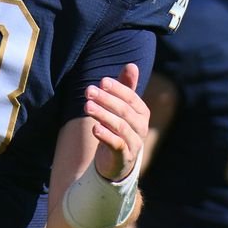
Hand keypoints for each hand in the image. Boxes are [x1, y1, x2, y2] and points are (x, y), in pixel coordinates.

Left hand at [88, 63, 148, 181]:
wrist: (118, 161)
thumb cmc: (119, 128)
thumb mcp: (122, 108)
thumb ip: (126, 88)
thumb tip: (132, 65)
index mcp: (141, 112)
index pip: (131, 97)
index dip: (117, 89)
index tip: (102, 81)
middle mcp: (140, 127)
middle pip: (124, 111)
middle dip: (106, 99)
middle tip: (88, 91)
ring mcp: (134, 143)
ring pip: (120, 127)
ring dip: (103, 115)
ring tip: (87, 107)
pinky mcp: (124, 157)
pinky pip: (117, 145)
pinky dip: (106, 136)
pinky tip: (94, 128)